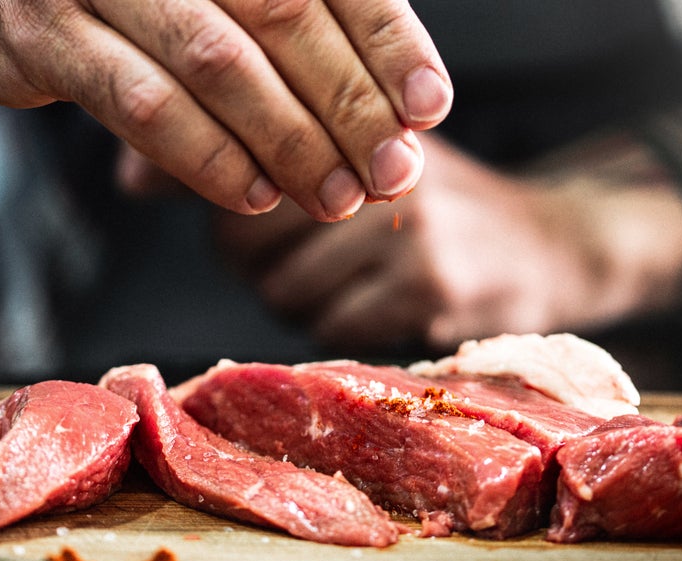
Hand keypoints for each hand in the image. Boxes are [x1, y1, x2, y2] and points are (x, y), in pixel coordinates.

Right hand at [0, 0, 451, 221]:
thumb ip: (276, 18)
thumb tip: (385, 103)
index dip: (387, 38)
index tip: (428, 107)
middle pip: (283, 13)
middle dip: (350, 103)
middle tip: (393, 170)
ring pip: (219, 64)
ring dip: (291, 141)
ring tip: (337, 196)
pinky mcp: (41, 31)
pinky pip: (142, 105)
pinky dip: (210, 157)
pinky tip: (257, 196)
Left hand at [214, 133, 681, 351]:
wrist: (553, 244)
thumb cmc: (432, 203)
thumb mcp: (352, 152)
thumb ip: (245, 155)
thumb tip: (128, 176)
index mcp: (353, 110)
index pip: (240, 143)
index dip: (208, 179)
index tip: (202, 198)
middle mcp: (377, 154)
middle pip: (245, 233)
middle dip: (259, 258)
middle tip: (307, 252)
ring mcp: (406, 220)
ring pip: (282, 289)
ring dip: (300, 299)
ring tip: (352, 278)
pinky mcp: (428, 284)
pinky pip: (330, 327)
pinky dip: (341, 328)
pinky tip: (381, 305)